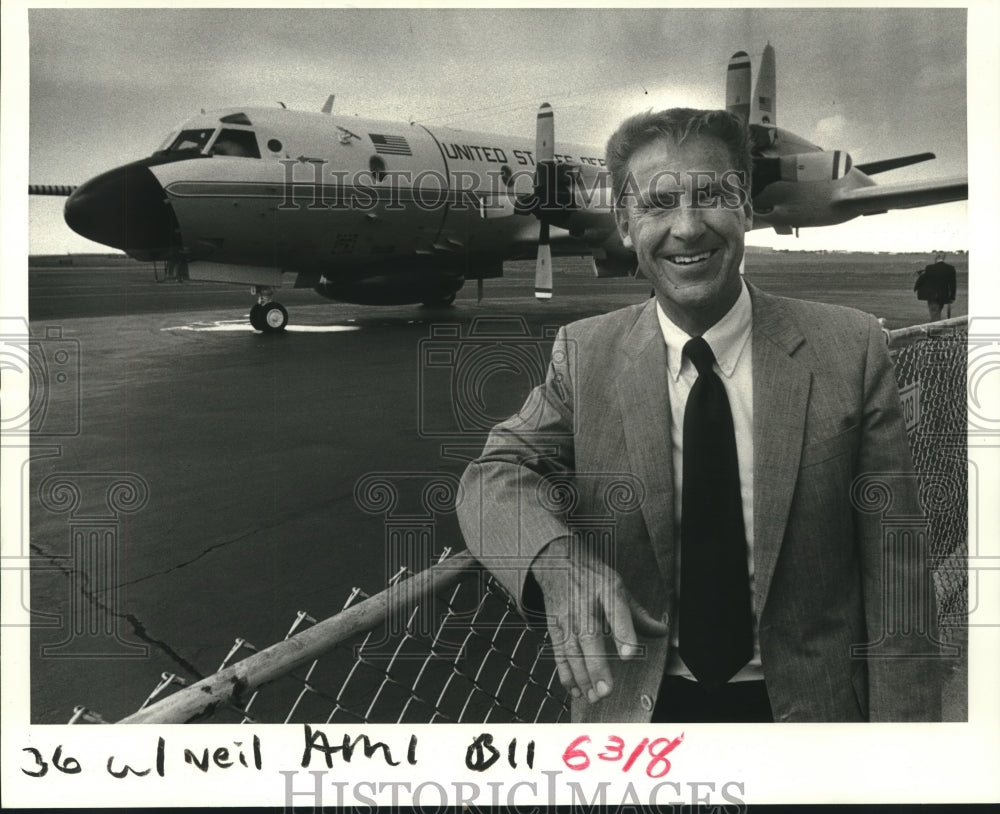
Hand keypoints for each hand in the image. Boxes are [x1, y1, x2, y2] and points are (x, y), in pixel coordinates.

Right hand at [530, 536, 668, 702]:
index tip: (627, 654)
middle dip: (596, 665)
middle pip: (589, 636)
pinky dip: (565, 673)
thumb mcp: (618, 586)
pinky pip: (559, 652)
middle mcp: (584, 603)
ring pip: (572, 649)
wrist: (557, 561)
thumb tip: (662, 632)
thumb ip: (639, 615)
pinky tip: (576, 689)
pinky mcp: (554, 626)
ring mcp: (566, 616)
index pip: (616, 610)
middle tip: (606, 690)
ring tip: (594, 696)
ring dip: (582, 676)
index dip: (622, 632)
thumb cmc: (592, 577)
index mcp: (606, 590)